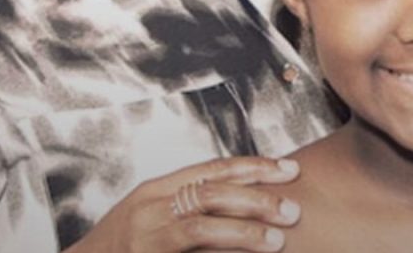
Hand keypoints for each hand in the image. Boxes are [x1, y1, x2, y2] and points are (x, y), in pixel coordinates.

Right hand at [62, 156, 303, 252]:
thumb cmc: (120, 248)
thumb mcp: (152, 216)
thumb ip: (189, 205)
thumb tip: (245, 198)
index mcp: (156, 189)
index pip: (212, 169)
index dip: (254, 167)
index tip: (289, 168)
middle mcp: (149, 208)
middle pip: (212, 192)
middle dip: (257, 198)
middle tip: (292, 209)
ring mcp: (146, 236)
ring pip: (202, 226)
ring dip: (245, 232)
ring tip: (277, 240)